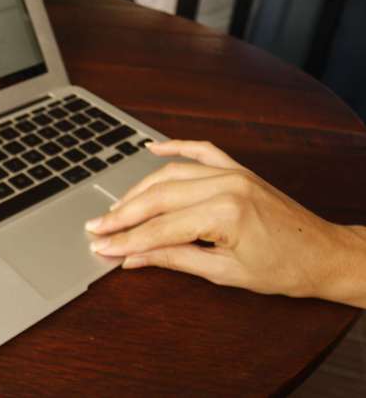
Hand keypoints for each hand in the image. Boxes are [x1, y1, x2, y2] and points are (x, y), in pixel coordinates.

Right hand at [85, 140, 364, 302]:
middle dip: (122, 215)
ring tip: (114, 208)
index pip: (160, 229)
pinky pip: (200, 150)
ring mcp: (232, 172)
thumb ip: (174, 259)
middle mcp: (226, 184)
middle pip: (158, 197)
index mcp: (224, 213)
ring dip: (138, 190)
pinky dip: (175, 147)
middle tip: (95, 228)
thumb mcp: (224, 272)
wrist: (325, 254)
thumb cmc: (285, 269)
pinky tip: (152, 149)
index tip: (100, 247)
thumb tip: (133, 258)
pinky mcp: (237, 169)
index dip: (125, 240)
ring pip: (170, 173)